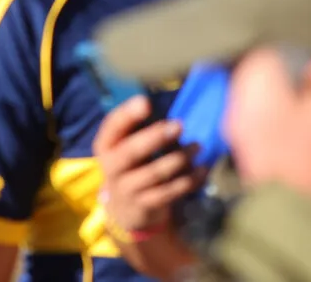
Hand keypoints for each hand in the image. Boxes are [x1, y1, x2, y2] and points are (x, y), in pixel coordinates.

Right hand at [93, 96, 206, 236]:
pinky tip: (202, 169)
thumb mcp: (129, 144)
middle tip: (179, 125)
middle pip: (130, 152)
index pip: (112, 127)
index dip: (127, 115)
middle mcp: (112, 167)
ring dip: (179, 159)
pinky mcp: (143, 205)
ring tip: (197, 146)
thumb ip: (144, 127)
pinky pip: (168, 193)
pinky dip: (188, 180)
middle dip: (155, 138)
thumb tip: (170, 108)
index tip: (145, 103)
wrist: (125, 208)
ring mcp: (126, 189)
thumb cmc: (134, 163)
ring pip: (153, 174)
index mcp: (107, 145)